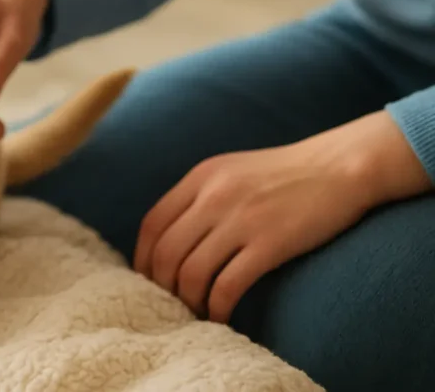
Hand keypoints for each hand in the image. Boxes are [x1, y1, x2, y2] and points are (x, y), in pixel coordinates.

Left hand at [134, 110, 430, 322]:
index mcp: (201, 177)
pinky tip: (221, 316)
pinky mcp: (270, 243)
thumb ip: (200, 195)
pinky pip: (228, 285)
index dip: (143, 258)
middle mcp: (213, 196)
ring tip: (196, 313)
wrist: (340, 166)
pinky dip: (218, 307)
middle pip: (166, 252)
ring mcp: (241, 220)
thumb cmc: (286, 173)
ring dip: (188, 301)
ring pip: (191, 272)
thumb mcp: (231, 170)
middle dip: (161, 286)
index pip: (152, 223)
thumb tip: (171, 236)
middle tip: (170, 303)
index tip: (147, 280)